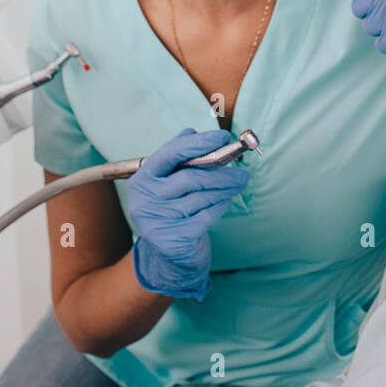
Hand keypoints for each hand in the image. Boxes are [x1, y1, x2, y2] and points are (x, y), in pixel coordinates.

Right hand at [127, 128, 249, 300]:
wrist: (171, 256)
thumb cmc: (175, 210)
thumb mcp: (171, 182)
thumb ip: (180, 158)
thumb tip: (191, 131)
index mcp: (142, 179)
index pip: (169, 154)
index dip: (197, 143)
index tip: (223, 136)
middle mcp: (144, 200)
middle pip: (190, 177)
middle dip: (221, 172)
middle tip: (243, 172)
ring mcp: (156, 222)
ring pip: (201, 197)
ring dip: (225, 189)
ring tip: (239, 184)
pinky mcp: (172, 240)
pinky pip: (205, 216)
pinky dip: (219, 207)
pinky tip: (224, 203)